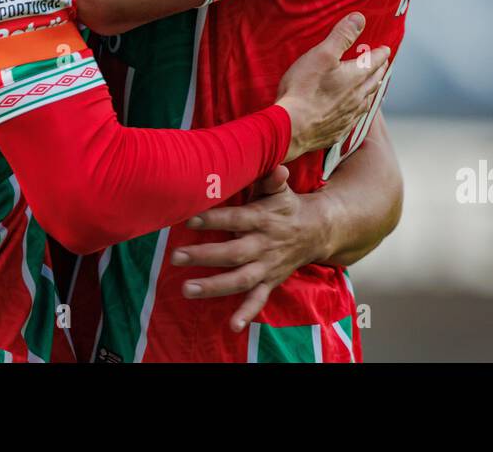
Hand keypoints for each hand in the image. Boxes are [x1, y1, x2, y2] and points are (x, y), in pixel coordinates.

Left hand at [172, 167, 334, 330]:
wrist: (316, 231)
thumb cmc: (287, 206)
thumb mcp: (281, 191)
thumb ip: (272, 180)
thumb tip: (277, 166)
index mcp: (263, 219)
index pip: (236, 219)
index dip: (214, 219)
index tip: (189, 218)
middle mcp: (264, 245)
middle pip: (233, 253)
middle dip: (205, 256)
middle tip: (176, 256)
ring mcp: (267, 266)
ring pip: (240, 279)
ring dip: (214, 286)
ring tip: (187, 289)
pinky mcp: (270, 282)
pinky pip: (259, 300)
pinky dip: (247, 313)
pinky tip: (232, 326)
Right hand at [275, 13, 388, 161]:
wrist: (292, 127)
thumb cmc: (304, 88)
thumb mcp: (322, 54)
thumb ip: (342, 36)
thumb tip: (360, 18)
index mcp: (355, 78)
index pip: (374, 62)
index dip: (381, 53)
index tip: (386, 49)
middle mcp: (356, 98)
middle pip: (373, 82)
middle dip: (379, 71)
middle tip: (383, 66)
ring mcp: (348, 116)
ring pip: (366, 101)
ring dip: (371, 91)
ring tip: (373, 87)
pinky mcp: (337, 131)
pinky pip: (354, 119)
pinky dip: (358, 111)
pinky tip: (354, 113)